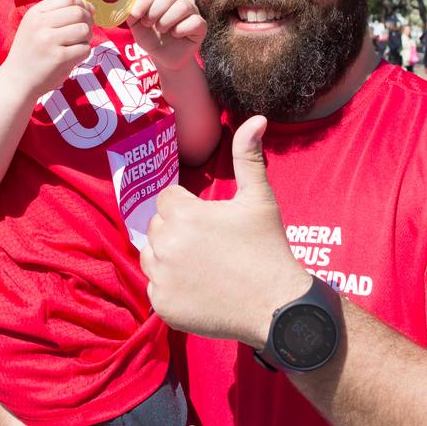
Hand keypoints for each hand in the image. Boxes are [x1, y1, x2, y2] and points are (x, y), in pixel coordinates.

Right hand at [2, 0, 94, 97]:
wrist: (17, 80)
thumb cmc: (31, 52)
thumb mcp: (35, 26)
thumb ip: (58, 14)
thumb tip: (90, 7)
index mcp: (35, 13)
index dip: (81, 5)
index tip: (82, 16)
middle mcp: (40, 24)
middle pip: (79, 12)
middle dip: (87, 22)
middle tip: (82, 33)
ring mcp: (49, 40)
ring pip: (84, 30)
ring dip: (86, 38)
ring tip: (76, 45)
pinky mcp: (59, 57)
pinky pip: (85, 48)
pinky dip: (83, 53)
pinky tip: (72, 57)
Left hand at [127, 0, 207, 70]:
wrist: (164, 58)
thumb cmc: (152, 39)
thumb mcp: (137, 27)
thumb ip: (132, 15)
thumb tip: (127, 6)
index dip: (144, 1)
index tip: (135, 15)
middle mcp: (178, 0)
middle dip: (155, 11)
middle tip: (149, 24)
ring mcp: (191, 11)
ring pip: (182, 6)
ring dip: (167, 21)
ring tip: (162, 30)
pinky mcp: (201, 25)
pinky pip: (194, 21)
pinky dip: (182, 29)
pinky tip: (176, 35)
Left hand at [141, 115, 310, 347]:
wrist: (276, 306)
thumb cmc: (268, 248)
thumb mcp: (259, 199)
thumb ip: (248, 157)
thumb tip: (255, 118)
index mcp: (184, 215)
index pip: (167, 199)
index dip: (188, 208)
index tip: (210, 222)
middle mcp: (166, 245)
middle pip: (157, 226)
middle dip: (177, 231)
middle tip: (210, 245)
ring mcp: (162, 278)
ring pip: (150, 255)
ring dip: (168, 256)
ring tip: (202, 265)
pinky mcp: (163, 306)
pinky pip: (155, 287)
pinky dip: (171, 287)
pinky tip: (198, 288)